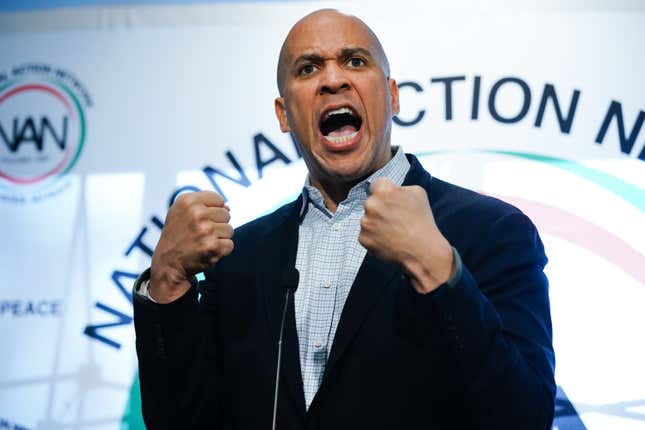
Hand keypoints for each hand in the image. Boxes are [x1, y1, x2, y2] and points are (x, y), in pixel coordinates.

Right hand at [150, 191, 233, 302]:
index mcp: (187, 201)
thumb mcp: (181, 211)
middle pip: (226, 214)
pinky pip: (230, 244)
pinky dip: (221, 250)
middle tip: (200, 234)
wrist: (168, 264)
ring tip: (202, 242)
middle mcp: (196, 213)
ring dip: (219, 238)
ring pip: (229, 230)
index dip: (213, 210)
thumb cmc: (177, 235)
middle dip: (217, 225)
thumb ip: (203, 204)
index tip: (200, 220)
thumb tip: (228, 208)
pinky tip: (206, 251)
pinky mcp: (213, 246)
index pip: (218, 199)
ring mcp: (205, 230)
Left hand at [359, 178, 453, 293]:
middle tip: (395, 219)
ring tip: (393, 231)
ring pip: (367, 219)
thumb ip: (400, 187)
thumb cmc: (422, 221)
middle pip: (371, 202)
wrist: (422, 251)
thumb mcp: (418, 193)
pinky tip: (388, 240)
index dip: (385, 192)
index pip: (376, 184)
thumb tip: (391, 189)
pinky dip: (374, 237)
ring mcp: (365, 222)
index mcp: (383, 191)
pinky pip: (366, 234)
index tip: (391, 200)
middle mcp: (371, 205)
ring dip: (376, 223)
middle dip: (380, 208)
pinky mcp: (363, 238)